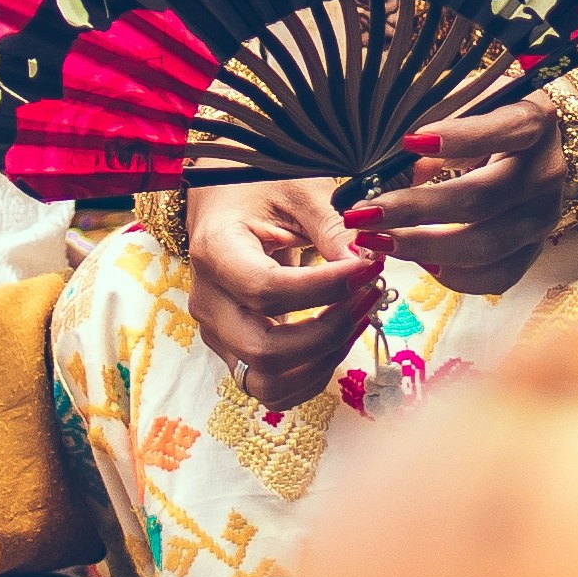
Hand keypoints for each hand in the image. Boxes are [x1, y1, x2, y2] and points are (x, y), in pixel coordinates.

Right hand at [185, 178, 382, 406]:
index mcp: (214, 251)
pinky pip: (273, 387)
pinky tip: (341, 335)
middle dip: (329, 332)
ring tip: (359, 316)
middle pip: (266, 350)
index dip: (325, 289)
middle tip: (369, 294)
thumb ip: (332, 226)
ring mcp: (218, 333)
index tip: (368, 268)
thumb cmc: (261, 189)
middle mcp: (208, 301)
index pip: (267, 290)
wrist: (224, 203)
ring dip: (325, 360)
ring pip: (269, 382)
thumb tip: (366, 264)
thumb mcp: (298, 190)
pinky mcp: (234, 351)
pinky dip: (314, 374)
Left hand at [355, 98, 564, 299]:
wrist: (535, 149)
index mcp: (534, 122)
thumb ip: (438, 127)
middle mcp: (546, 172)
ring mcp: (544, 216)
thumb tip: (404, 172)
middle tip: (365, 214)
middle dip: (416, 210)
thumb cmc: (488, 119)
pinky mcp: (535, 249)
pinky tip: (421, 263)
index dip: (460, 137)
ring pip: (487, 246)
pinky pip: (496, 277)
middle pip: (483, 200)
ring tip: (379, 241)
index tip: (410, 141)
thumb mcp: (467, 106)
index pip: (504, 129)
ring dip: (424, 248)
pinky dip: (455, 276)